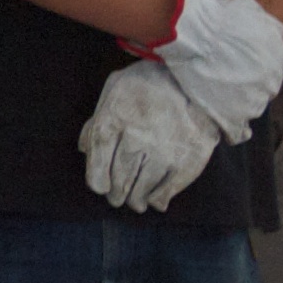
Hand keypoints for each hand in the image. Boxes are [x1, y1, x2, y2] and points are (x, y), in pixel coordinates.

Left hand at [81, 59, 225, 212]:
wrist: (197, 79)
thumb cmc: (149, 83)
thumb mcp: (115, 89)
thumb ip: (98, 119)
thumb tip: (84, 149)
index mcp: (114, 117)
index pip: (98, 157)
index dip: (97, 178)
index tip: (99, 188)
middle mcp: (137, 136)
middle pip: (119, 177)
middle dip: (116, 193)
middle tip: (117, 198)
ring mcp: (164, 150)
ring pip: (142, 187)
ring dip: (136, 200)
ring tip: (136, 203)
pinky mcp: (189, 161)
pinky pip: (167, 190)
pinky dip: (159, 199)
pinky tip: (156, 201)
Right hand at [143, 0, 282, 133]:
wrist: (194, 33)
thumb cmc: (221, 18)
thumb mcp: (254, 11)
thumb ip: (275, 27)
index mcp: (279, 62)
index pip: (272, 73)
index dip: (253, 69)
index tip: (237, 66)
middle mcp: (271, 85)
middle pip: (262, 92)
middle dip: (246, 87)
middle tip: (224, 79)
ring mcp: (252, 103)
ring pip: (250, 110)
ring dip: (237, 105)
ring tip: (216, 97)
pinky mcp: (231, 116)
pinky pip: (237, 133)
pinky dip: (231, 131)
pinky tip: (222, 124)